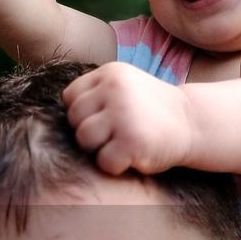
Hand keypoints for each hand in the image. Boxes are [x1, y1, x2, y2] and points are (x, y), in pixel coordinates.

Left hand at [62, 63, 191, 174]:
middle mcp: (116, 89)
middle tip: (115, 135)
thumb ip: (94, 94)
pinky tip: (133, 156)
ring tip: (121, 144)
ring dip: (100, 149)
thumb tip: (47, 117)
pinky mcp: (132, 141)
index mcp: (111, 73)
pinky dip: (116, 165)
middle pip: (74, 119)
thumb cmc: (150, 111)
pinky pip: (104, 161)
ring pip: (85, 140)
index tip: (104, 120)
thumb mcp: (124, 87)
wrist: (193, 122)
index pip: (70, 97)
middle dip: (90, 132)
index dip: (83, 114)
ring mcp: (124, 114)